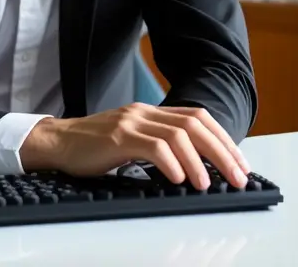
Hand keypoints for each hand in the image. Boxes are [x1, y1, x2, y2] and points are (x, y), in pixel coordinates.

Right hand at [19, 103, 249, 189]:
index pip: (198, 118)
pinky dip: (171, 163)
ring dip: (199, 161)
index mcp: (152, 112)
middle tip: (238, 177)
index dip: (224, 139)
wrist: (57, 142)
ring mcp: (131, 122)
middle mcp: (145, 112)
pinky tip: (178, 179)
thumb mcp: (131, 142)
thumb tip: (195, 168)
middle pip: (195, 125)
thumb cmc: (94, 148)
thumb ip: (158, 146)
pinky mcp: (117, 137)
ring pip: (178, 135)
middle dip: (222, 152)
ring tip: (207, 184)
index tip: (240, 163)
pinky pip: (152, 146)